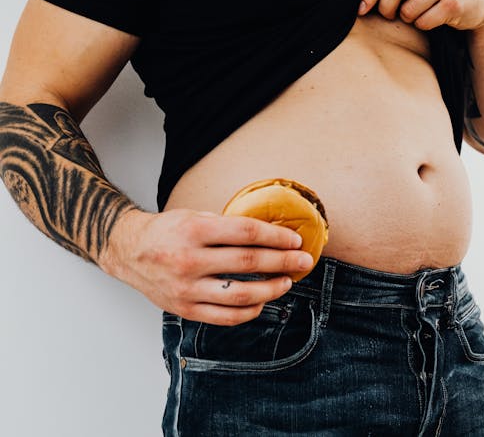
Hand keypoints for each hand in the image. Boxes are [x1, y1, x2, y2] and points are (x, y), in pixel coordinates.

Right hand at [100, 209, 313, 325]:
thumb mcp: (195, 216)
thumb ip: (228, 226)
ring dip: (271, 289)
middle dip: (283, 262)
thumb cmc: (168, 231)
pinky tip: (261, 301)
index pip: (247, 233)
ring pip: (241, 294)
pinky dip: (249, 311)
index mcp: (194, 230)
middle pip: (249, 262)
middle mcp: (189, 260)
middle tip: (304, 261)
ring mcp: (186, 288)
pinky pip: (225, 316)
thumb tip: (271, 234)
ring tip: (287, 282)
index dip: (276, 237)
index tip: (295, 240)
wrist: (129, 252)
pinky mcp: (185, 309)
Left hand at [358, 0, 483, 30]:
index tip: (363, 10)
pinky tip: (433, 19)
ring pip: (408, 10)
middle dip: (386, 9)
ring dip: (408, 18)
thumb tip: (365, 0)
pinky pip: (424, 22)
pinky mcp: (454, 4)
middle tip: (391, 15)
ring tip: (419, 14)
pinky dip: (423, 26)